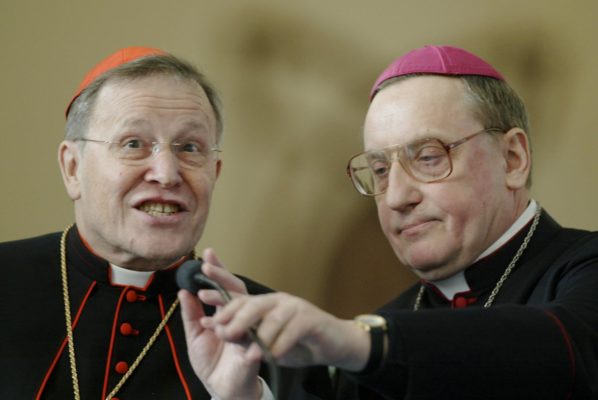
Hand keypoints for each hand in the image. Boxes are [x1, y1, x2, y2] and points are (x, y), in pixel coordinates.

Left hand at [178, 248, 261, 399]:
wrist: (225, 390)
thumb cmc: (213, 363)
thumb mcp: (196, 336)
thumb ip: (192, 314)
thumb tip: (184, 291)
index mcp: (227, 313)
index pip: (224, 287)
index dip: (217, 271)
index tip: (207, 253)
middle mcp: (241, 318)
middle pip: (237, 291)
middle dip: (222, 277)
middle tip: (207, 265)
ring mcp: (250, 332)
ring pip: (245, 311)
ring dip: (225, 307)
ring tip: (206, 304)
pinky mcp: (256, 351)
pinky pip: (251, 339)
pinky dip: (237, 334)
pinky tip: (223, 332)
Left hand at [202, 292, 371, 371]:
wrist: (333, 344)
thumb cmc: (297, 341)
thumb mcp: (266, 341)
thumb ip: (246, 335)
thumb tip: (217, 330)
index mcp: (264, 304)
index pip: (238, 294)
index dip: (220, 288)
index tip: (200, 290)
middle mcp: (278, 301)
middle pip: (252, 303)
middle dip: (235, 316)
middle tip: (222, 332)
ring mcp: (295, 308)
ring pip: (272, 317)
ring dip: (259, 336)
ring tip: (248, 354)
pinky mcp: (311, 320)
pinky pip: (294, 330)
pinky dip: (282, 344)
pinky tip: (274, 356)